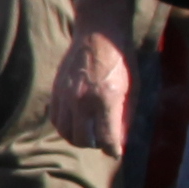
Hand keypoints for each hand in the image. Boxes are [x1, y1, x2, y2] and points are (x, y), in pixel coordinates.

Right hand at [48, 26, 132, 154]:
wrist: (99, 34)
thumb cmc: (121, 61)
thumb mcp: (132, 89)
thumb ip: (125, 118)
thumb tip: (119, 143)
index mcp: (105, 99)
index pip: (106, 138)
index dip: (112, 150)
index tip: (115, 153)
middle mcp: (82, 99)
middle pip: (83, 140)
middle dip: (95, 144)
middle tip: (103, 140)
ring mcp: (66, 95)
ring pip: (66, 132)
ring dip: (78, 137)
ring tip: (89, 132)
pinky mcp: (56, 90)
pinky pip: (56, 119)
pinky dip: (66, 126)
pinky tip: (76, 122)